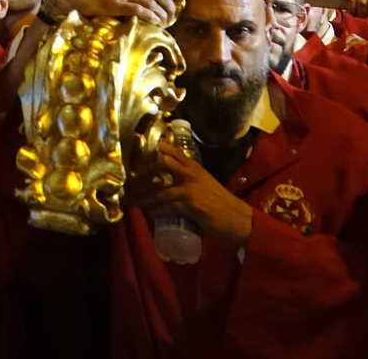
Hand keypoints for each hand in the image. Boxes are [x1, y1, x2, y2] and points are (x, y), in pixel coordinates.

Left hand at [137, 139, 254, 246]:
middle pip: (163, 163)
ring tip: (134, 201)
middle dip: (144, 170)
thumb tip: (167, 179)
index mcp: (194, 166)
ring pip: (161, 191)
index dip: (155, 149)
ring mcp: (190, 188)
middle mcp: (191, 173)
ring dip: (146, 197)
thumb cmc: (220, 201)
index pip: (172, 151)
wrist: (237, 218)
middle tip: (130, 178)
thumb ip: (188, 178)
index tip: (138, 151)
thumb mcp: (205, 183)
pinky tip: (151, 213)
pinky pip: (168, 206)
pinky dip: (157, 210)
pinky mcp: (191, 204)